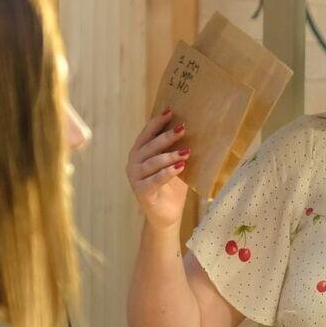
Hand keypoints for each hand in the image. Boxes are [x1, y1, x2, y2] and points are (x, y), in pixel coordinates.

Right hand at [128, 108, 189, 229]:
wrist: (167, 215)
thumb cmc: (172, 187)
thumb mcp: (175, 165)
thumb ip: (176, 149)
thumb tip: (191, 129)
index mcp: (139, 153)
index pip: (146, 134)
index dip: (157, 122)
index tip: (170, 111)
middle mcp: (134, 163)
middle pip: (149, 146)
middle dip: (166, 136)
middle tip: (183, 128)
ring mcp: (135, 178)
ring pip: (152, 162)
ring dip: (170, 156)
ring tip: (186, 152)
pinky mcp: (141, 191)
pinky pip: (154, 179)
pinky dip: (167, 173)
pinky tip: (180, 167)